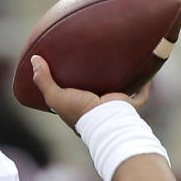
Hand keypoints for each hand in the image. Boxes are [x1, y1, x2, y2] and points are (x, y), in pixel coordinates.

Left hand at [30, 55, 150, 127]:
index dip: (71, 85)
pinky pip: (141, 94)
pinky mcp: (130, 105)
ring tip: (121, 63)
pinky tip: (147, 71)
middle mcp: (97, 108)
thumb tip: (34, 59)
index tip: (69, 69)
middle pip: (98, 92)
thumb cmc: (79, 111)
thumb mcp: (55, 96)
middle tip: (97, 64)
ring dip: (121, 81)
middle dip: (98, 81)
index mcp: (80, 108)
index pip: (75, 96)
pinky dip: (145, 85)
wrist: (105, 120)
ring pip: (120, 92)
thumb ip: (43, 80)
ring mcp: (115, 107)